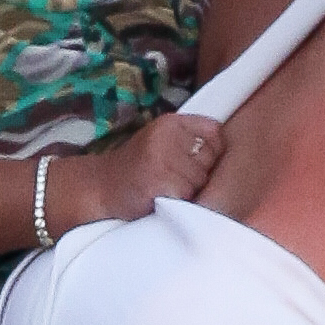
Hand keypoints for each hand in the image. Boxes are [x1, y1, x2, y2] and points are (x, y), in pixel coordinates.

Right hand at [61, 113, 223, 226]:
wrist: (99, 187)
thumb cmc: (136, 168)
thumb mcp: (160, 142)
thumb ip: (189, 140)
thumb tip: (225, 149)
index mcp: (170, 122)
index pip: (215, 133)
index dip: (211, 152)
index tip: (194, 163)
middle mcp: (166, 136)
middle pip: (210, 159)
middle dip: (199, 174)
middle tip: (173, 178)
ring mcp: (161, 158)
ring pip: (200, 180)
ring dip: (188, 191)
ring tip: (165, 188)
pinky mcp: (158, 181)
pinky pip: (187, 195)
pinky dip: (178, 201)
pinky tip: (161, 197)